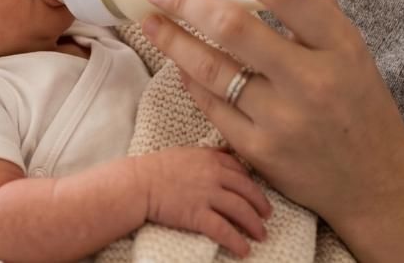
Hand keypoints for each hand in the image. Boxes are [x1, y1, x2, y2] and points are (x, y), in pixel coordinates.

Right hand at [136, 146, 271, 257]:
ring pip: (241, 211)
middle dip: (261, 205)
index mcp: (210, 158)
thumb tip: (224, 153)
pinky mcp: (198, 215)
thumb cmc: (155, 168)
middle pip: (247, 190)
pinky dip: (237, 241)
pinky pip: (224, 230)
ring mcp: (207, 195)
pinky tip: (244, 250)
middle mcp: (213, 175)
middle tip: (267, 216)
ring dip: (254, 225)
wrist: (136, 183)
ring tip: (261, 235)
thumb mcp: (184, 153)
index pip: (240, 170)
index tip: (256, 193)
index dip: (252, 183)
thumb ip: (206, 155)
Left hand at [140, 0, 403, 261]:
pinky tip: (176, 61)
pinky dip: (189, 80)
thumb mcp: (351, 49)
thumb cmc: (360, 106)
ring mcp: (282, 119)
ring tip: (150, 19)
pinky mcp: (259, 150)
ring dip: (173, 41)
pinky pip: (212, 106)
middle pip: (235, 30)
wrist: (375, 184)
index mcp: (340, 46)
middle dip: (186, 1)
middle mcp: (311, 81)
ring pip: (212, 70)